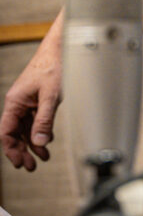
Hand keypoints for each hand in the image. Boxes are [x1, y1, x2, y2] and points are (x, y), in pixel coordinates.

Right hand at [0, 12, 62, 170]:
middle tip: (31, 167)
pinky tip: (47, 140)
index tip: (19, 163)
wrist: (62, 48)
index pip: (6, 132)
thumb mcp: (51, 96)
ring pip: (26, 128)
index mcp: (15, 102)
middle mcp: (18, 103)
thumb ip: (45, 120)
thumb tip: (39, 142)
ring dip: (33, 143)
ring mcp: (28, 101)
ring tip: (43, 158)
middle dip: (22, 150)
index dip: (11, 149)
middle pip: (15, 133)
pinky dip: (40, 131)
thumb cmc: (54, 66)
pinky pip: (36, 120)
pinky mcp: (39, 99)